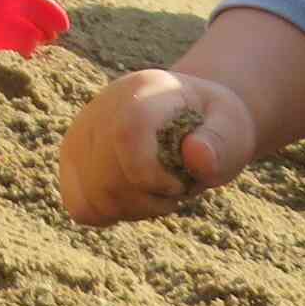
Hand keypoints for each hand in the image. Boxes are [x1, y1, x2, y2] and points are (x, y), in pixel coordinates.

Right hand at [58, 67, 256, 223]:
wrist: (191, 116)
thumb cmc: (214, 124)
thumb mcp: (232, 127)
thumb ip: (221, 141)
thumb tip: (198, 158)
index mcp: (141, 91)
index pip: (125, 134)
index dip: (150, 174)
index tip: (178, 185)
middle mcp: (100, 108)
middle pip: (106, 176)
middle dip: (148, 200)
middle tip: (177, 189)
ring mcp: (79, 134)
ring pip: (93, 197)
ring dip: (134, 209)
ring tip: (157, 192)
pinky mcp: (71, 160)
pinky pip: (79, 206)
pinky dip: (110, 214)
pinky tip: (135, 199)